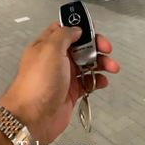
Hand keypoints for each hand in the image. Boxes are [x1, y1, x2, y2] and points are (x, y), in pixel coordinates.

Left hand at [0, 22, 119, 144]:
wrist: (32, 117)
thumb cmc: (39, 82)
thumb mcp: (50, 49)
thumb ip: (65, 35)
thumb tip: (76, 29)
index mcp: (47, 45)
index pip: (65, 29)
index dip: (79, 26)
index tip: (94, 28)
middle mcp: (56, 59)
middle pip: (80, 46)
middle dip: (96, 45)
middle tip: (107, 48)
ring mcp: (64, 76)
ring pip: (87, 64)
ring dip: (101, 63)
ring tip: (112, 67)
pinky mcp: (71, 92)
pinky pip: (88, 82)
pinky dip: (98, 80)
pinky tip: (103, 81)